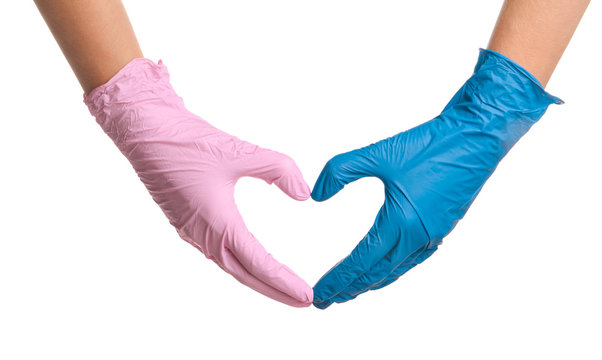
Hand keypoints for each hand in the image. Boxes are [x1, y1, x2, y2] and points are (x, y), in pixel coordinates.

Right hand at [84, 58, 312, 306]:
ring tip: (281, 285)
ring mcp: (191, 229)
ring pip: (230, 264)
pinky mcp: (186, 220)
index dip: (283, 281)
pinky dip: (239, 262)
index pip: (257, 262)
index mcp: (216, 223)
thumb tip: (303, 193)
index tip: (306, 295)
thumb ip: (276, 169)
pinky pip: (217, 252)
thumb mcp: (238, 151)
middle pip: (244, 273)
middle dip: (274, 289)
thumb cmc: (184, 141)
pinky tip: (248, 257)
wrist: (143, 129)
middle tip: (302, 300)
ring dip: (257, 277)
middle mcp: (202, 233)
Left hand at [311, 49, 561, 308]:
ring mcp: (433, 235)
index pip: (361, 261)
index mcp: (401, 222)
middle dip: (349, 289)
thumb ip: (341, 170)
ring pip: (396, 270)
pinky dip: (393, 270)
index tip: (319, 294)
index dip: (338, 279)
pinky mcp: (442, 228)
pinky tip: (386, 268)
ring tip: (351, 291)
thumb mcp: (380, 152)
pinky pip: (412, 259)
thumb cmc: (432, 144)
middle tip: (326, 302)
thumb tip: (316, 194)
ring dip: (371, 283)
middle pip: (377, 274)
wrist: (477, 137)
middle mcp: (418, 236)